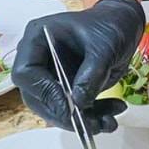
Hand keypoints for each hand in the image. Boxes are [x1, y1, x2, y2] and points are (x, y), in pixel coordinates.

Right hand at [11, 0, 144, 133]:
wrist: (122, 25)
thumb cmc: (110, 26)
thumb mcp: (105, 47)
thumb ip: (91, 74)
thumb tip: (77, 102)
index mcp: (38, 38)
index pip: (27, 72)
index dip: (45, 92)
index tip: (70, 106)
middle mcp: (39, 59)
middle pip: (38, 97)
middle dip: (65, 115)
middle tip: (93, 124)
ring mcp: (51, 75)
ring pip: (55, 109)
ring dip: (82, 121)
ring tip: (108, 122)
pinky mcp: (64, 89)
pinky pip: (71, 110)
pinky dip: (91, 117)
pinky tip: (110, 116)